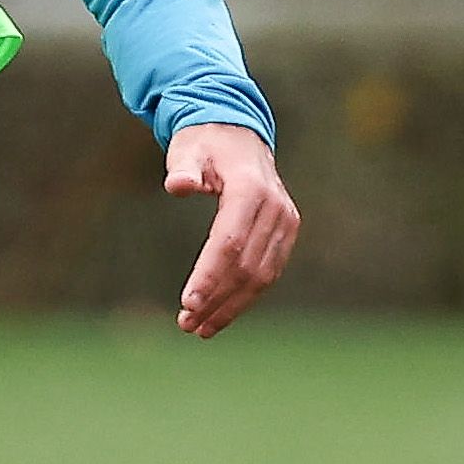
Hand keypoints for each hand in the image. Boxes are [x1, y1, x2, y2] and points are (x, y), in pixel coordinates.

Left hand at [163, 123, 299, 337]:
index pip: (228, 242)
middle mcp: (275, 208)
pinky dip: (246, 296)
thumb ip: (182, 168)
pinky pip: (268, 271)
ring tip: (199, 327)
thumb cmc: (205, 144)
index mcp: (249, 189)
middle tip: (186, 324)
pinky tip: (221, 314)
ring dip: (231, 306)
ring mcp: (285, 222)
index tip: (187, 303)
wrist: (239, 136)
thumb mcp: (187, 149)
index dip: (208, 275)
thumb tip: (177, 185)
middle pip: (245, 265)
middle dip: (216, 299)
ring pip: (261, 276)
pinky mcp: (286, 232)